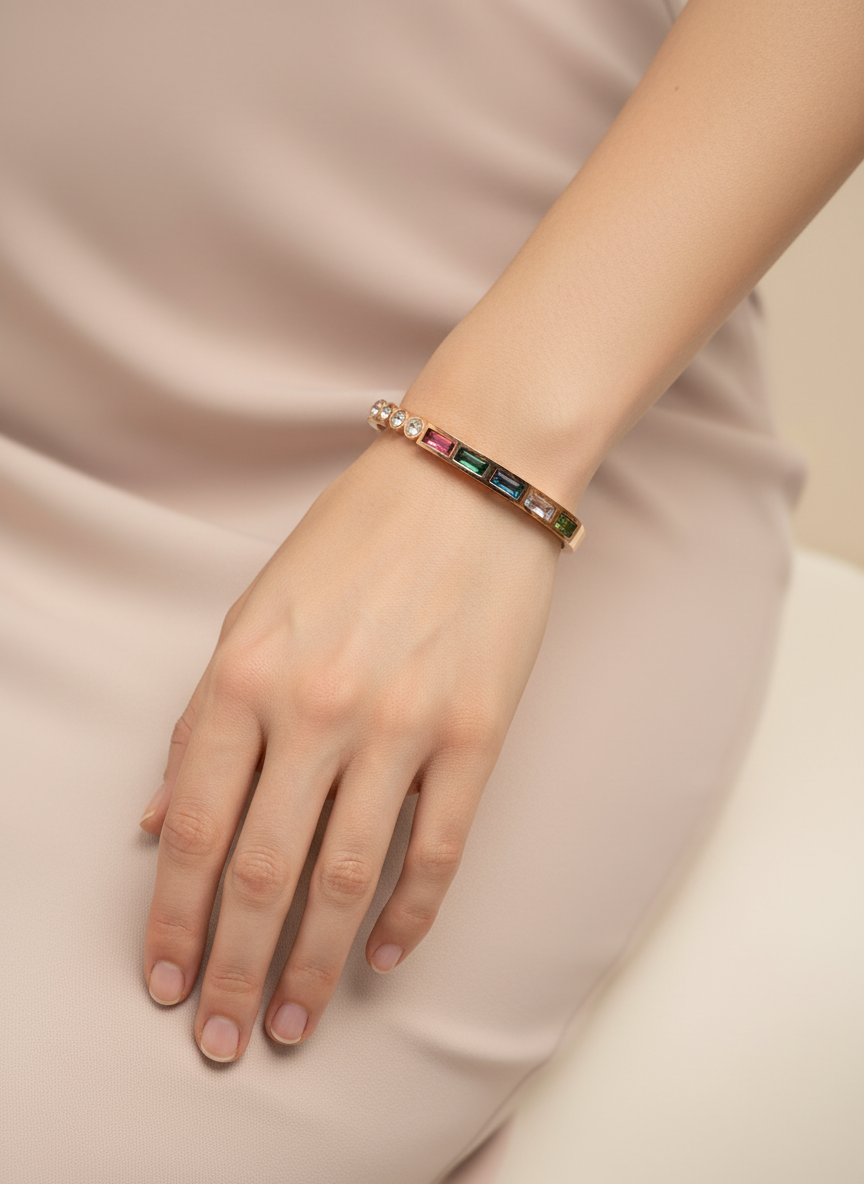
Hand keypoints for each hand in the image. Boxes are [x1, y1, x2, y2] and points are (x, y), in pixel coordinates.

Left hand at [139, 426, 560, 1061]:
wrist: (469, 482)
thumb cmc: (352, 543)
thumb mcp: (251, 614)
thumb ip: (201, 721)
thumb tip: (155, 821)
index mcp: (244, 673)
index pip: (189, 827)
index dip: (170, 919)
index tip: (164, 981)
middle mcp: (316, 706)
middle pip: (258, 871)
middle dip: (230, 968)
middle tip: (221, 1038)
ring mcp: (401, 723)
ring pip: (345, 878)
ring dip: (313, 964)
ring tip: (291, 1021)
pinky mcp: (475, 731)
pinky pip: (438, 847)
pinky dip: (411, 915)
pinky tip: (387, 956)